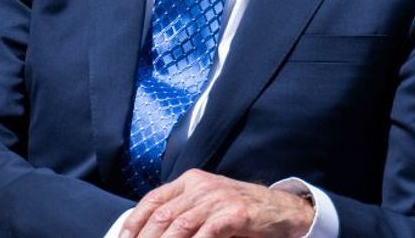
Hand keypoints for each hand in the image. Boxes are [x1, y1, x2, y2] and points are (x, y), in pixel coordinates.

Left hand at [121, 169, 314, 237]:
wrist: (281, 211)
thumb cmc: (239, 214)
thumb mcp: (207, 208)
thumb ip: (183, 216)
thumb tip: (149, 235)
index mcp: (190, 181)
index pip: (153, 200)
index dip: (133, 223)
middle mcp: (201, 185)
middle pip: (162, 215)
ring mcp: (219, 198)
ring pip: (179, 225)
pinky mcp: (235, 213)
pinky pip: (207, 233)